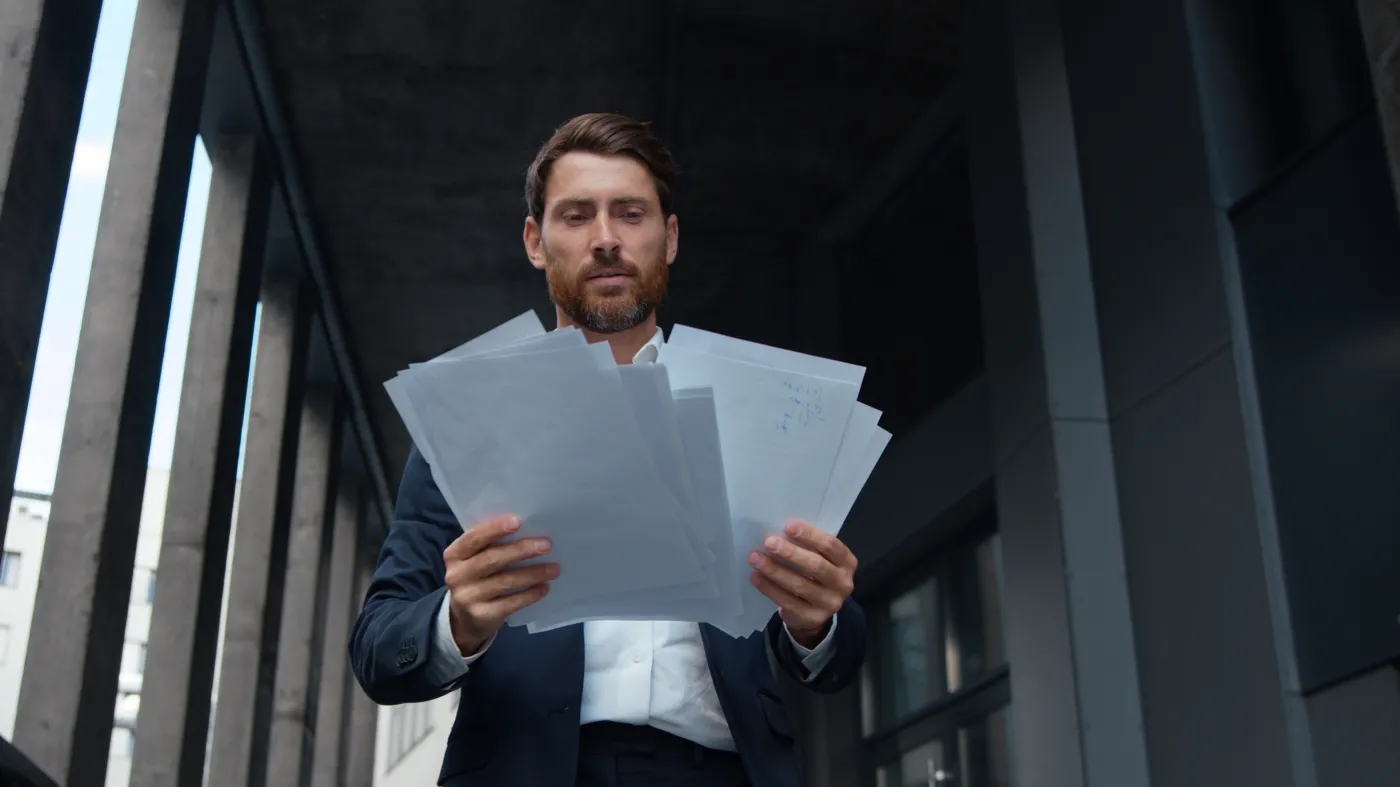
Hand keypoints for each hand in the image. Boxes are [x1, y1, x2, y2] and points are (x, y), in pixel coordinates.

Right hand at [443, 515, 557, 655]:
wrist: (464, 618)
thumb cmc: (477, 577)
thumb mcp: (475, 560)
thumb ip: (490, 545)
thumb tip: (528, 530)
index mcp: (454, 554)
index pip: (473, 538)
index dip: (494, 529)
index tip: (517, 521)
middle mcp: (456, 576)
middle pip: (492, 559)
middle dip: (521, 550)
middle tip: (546, 545)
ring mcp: (467, 598)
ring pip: (504, 582)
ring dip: (532, 573)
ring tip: (554, 569)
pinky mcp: (481, 616)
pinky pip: (510, 603)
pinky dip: (530, 594)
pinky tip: (544, 588)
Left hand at [748, 521, 856, 647]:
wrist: (816, 612)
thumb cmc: (815, 575)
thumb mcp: (821, 559)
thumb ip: (809, 546)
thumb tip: (779, 531)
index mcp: (847, 562)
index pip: (831, 546)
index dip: (810, 535)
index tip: (788, 526)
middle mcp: (843, 584)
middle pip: (816, 566)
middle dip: (790, 553)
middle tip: (768, 542)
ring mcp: (829, 604)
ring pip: (799, 585)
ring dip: (774, 570)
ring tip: (755, 558)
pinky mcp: (812, 618)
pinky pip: (787, 602)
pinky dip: (769, 588)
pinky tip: (755, 577)